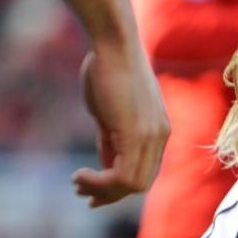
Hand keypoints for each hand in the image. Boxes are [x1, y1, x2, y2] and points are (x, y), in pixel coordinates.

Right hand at [71, 47, 169, 206]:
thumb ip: (111, 139)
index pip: (144, 172)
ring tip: (77, 184)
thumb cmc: (105, 68)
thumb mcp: (108, 112)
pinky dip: (100, 183)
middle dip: (109, 194)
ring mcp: (152, 136)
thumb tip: (106, 163)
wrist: (112, 43)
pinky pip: (123, 176)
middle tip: (81, 192)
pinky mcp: (138, 134)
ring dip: (102, 190)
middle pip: (140, 184)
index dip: (119, 187)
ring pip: (133, 184)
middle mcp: (160, 136)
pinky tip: (80, 175)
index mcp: (157, 130)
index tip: (92, 190)